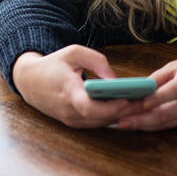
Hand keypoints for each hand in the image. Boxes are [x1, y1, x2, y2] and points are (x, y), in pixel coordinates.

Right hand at [12, 46, 147, 127]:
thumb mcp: (74, 52)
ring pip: (100, 123)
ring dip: (121, 115)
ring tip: (142, 104)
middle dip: (124, 111)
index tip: (126, 100)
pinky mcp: (73, 123)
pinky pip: (96, 123)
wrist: (30, 82)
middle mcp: (68, 110)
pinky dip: (111, 117)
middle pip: (100, 118)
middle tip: (146, 102)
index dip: (109, 107)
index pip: (88, 107)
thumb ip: (97, 61)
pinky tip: (127, 108)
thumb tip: (115, 80)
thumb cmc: (54, 65)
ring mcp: (70, 120)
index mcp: (67, 92)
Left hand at [117, 56, 176, 130]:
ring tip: (126, 124)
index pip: (173, 91)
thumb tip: (140, 88)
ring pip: (167, 123)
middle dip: (141, 119)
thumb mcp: (176, 66)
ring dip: (145, 125)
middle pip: (166, 113)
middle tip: (122, 121)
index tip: (141, 103)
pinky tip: (140, 125)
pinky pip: (171, 124)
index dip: (157, 99)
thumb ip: (158, 77)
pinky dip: (154, 126)